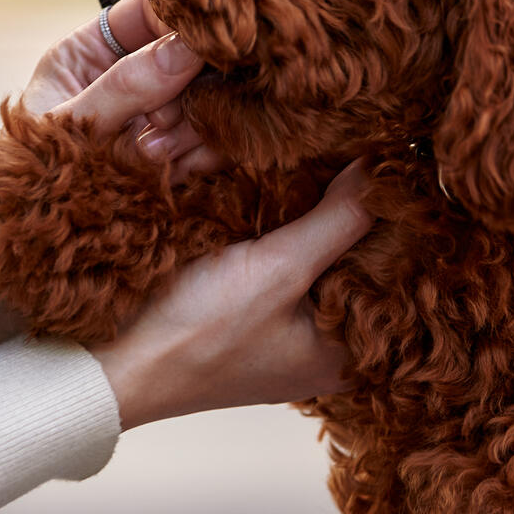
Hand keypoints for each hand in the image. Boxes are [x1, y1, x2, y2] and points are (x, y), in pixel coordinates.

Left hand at [18, 0, 221, 175]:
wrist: (26, 230)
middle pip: (189, 56)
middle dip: (185, 87)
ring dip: (192, 126)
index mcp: (89, 51)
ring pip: (206, 97)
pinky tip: (176, 170)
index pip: (149, 10)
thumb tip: (184, 49)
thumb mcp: (67, 123)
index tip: (205, 39)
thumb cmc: (28, 171)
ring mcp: (155, 114)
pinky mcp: (176, 151)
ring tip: (155, 152)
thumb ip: (123, 88)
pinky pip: (212, 138)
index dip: (181, 20)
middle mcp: (128, 77)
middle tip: (161, 121)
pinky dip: (204, 153)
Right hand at [87, 159, 373, 429]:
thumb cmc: (196, 335)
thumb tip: (387, 171)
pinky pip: (287, 258)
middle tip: (366, 150)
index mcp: (349, 354)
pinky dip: (288, 224)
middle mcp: (325, 345)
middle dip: (357, 210)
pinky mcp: (252, 308)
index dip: (399, 218)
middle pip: (358, 261)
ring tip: (329, 160)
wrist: (113, 363)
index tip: (400, 164)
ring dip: (320, 211)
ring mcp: (286, 327)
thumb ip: (339, 221)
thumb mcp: (278, 271)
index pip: (396, 273)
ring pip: (322, 255)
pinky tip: (286, 188)